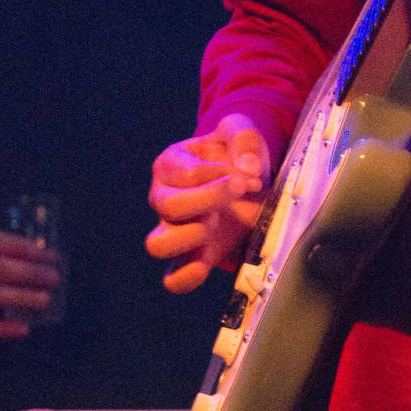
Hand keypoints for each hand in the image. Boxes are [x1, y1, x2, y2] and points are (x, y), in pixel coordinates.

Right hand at [146, 112, 268, 293]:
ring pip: (158, 244)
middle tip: (241, 189)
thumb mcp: (242, 132)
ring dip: (193, 234)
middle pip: (167, 206)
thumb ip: (243, 139)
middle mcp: (163, 197)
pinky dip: (188, 276)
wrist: (252, 183)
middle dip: (210, 198)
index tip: (248, 173)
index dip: (220, 173)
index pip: (184, 173)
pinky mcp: (191, 256)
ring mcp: (174, 230)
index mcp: (170, 164)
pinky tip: (207, 263)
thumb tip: (247, 167)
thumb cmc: (238, 155)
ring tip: (218, 222)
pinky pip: (174, 278)